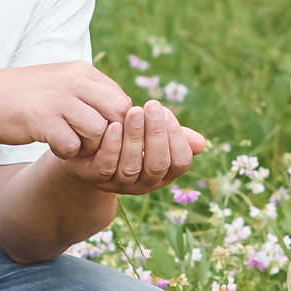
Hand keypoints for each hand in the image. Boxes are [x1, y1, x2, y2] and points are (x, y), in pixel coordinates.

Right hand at [0, 61, 132, 157]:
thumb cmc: (24, 95)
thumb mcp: (60, 82)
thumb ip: (89, 93)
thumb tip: (122, 112)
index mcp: (81, 71)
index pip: (121, 99)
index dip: (117, 123)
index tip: (101, 133)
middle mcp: (73, 81)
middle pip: (117, 115)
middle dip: (110, 136)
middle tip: (91, 144)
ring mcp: (58, 100)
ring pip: (98, 132)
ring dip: (88, 146)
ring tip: (71, 144)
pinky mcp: (42, 120)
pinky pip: (72, 145)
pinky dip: (66, 153)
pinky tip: (53, 146)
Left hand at [54, 101, 207, 194]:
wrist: (89, 149)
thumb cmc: (128, 137)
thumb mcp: (151, 135)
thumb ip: (174, 136)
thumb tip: (201, 143)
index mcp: (163, 173)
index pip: (180, 162)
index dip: (176, 138)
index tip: (166, 112)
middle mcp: (144, 183)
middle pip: (158, 165)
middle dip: (157, 134)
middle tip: (152, 106)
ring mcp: (119, 183)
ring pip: (131, 166)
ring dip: (135, 137)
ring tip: (134, 111)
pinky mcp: (95, 178)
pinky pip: (106, 167)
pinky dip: (112, 146)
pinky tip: (114, 126)